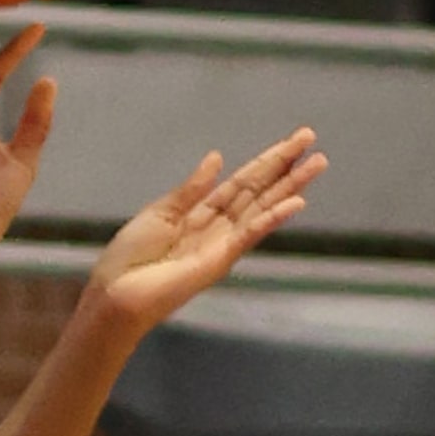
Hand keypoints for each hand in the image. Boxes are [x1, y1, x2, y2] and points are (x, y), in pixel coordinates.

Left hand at [87, 128, 326, 333]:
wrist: (116, 294)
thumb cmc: (129, 257)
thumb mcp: (159, 213)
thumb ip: (190, 189)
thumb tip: (216, 158)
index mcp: (200, 213)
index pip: (241, 182)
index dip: (266, 161)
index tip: (294, 141)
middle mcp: (218, 227)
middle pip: (257, 190)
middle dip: (285, 167)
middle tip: (313, 141)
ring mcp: (223, 243)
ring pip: (261, 208)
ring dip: (290, 186)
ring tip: (318, 164)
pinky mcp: (220, 260)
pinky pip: (250, 234)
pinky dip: (272, 218)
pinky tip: (296, 202)